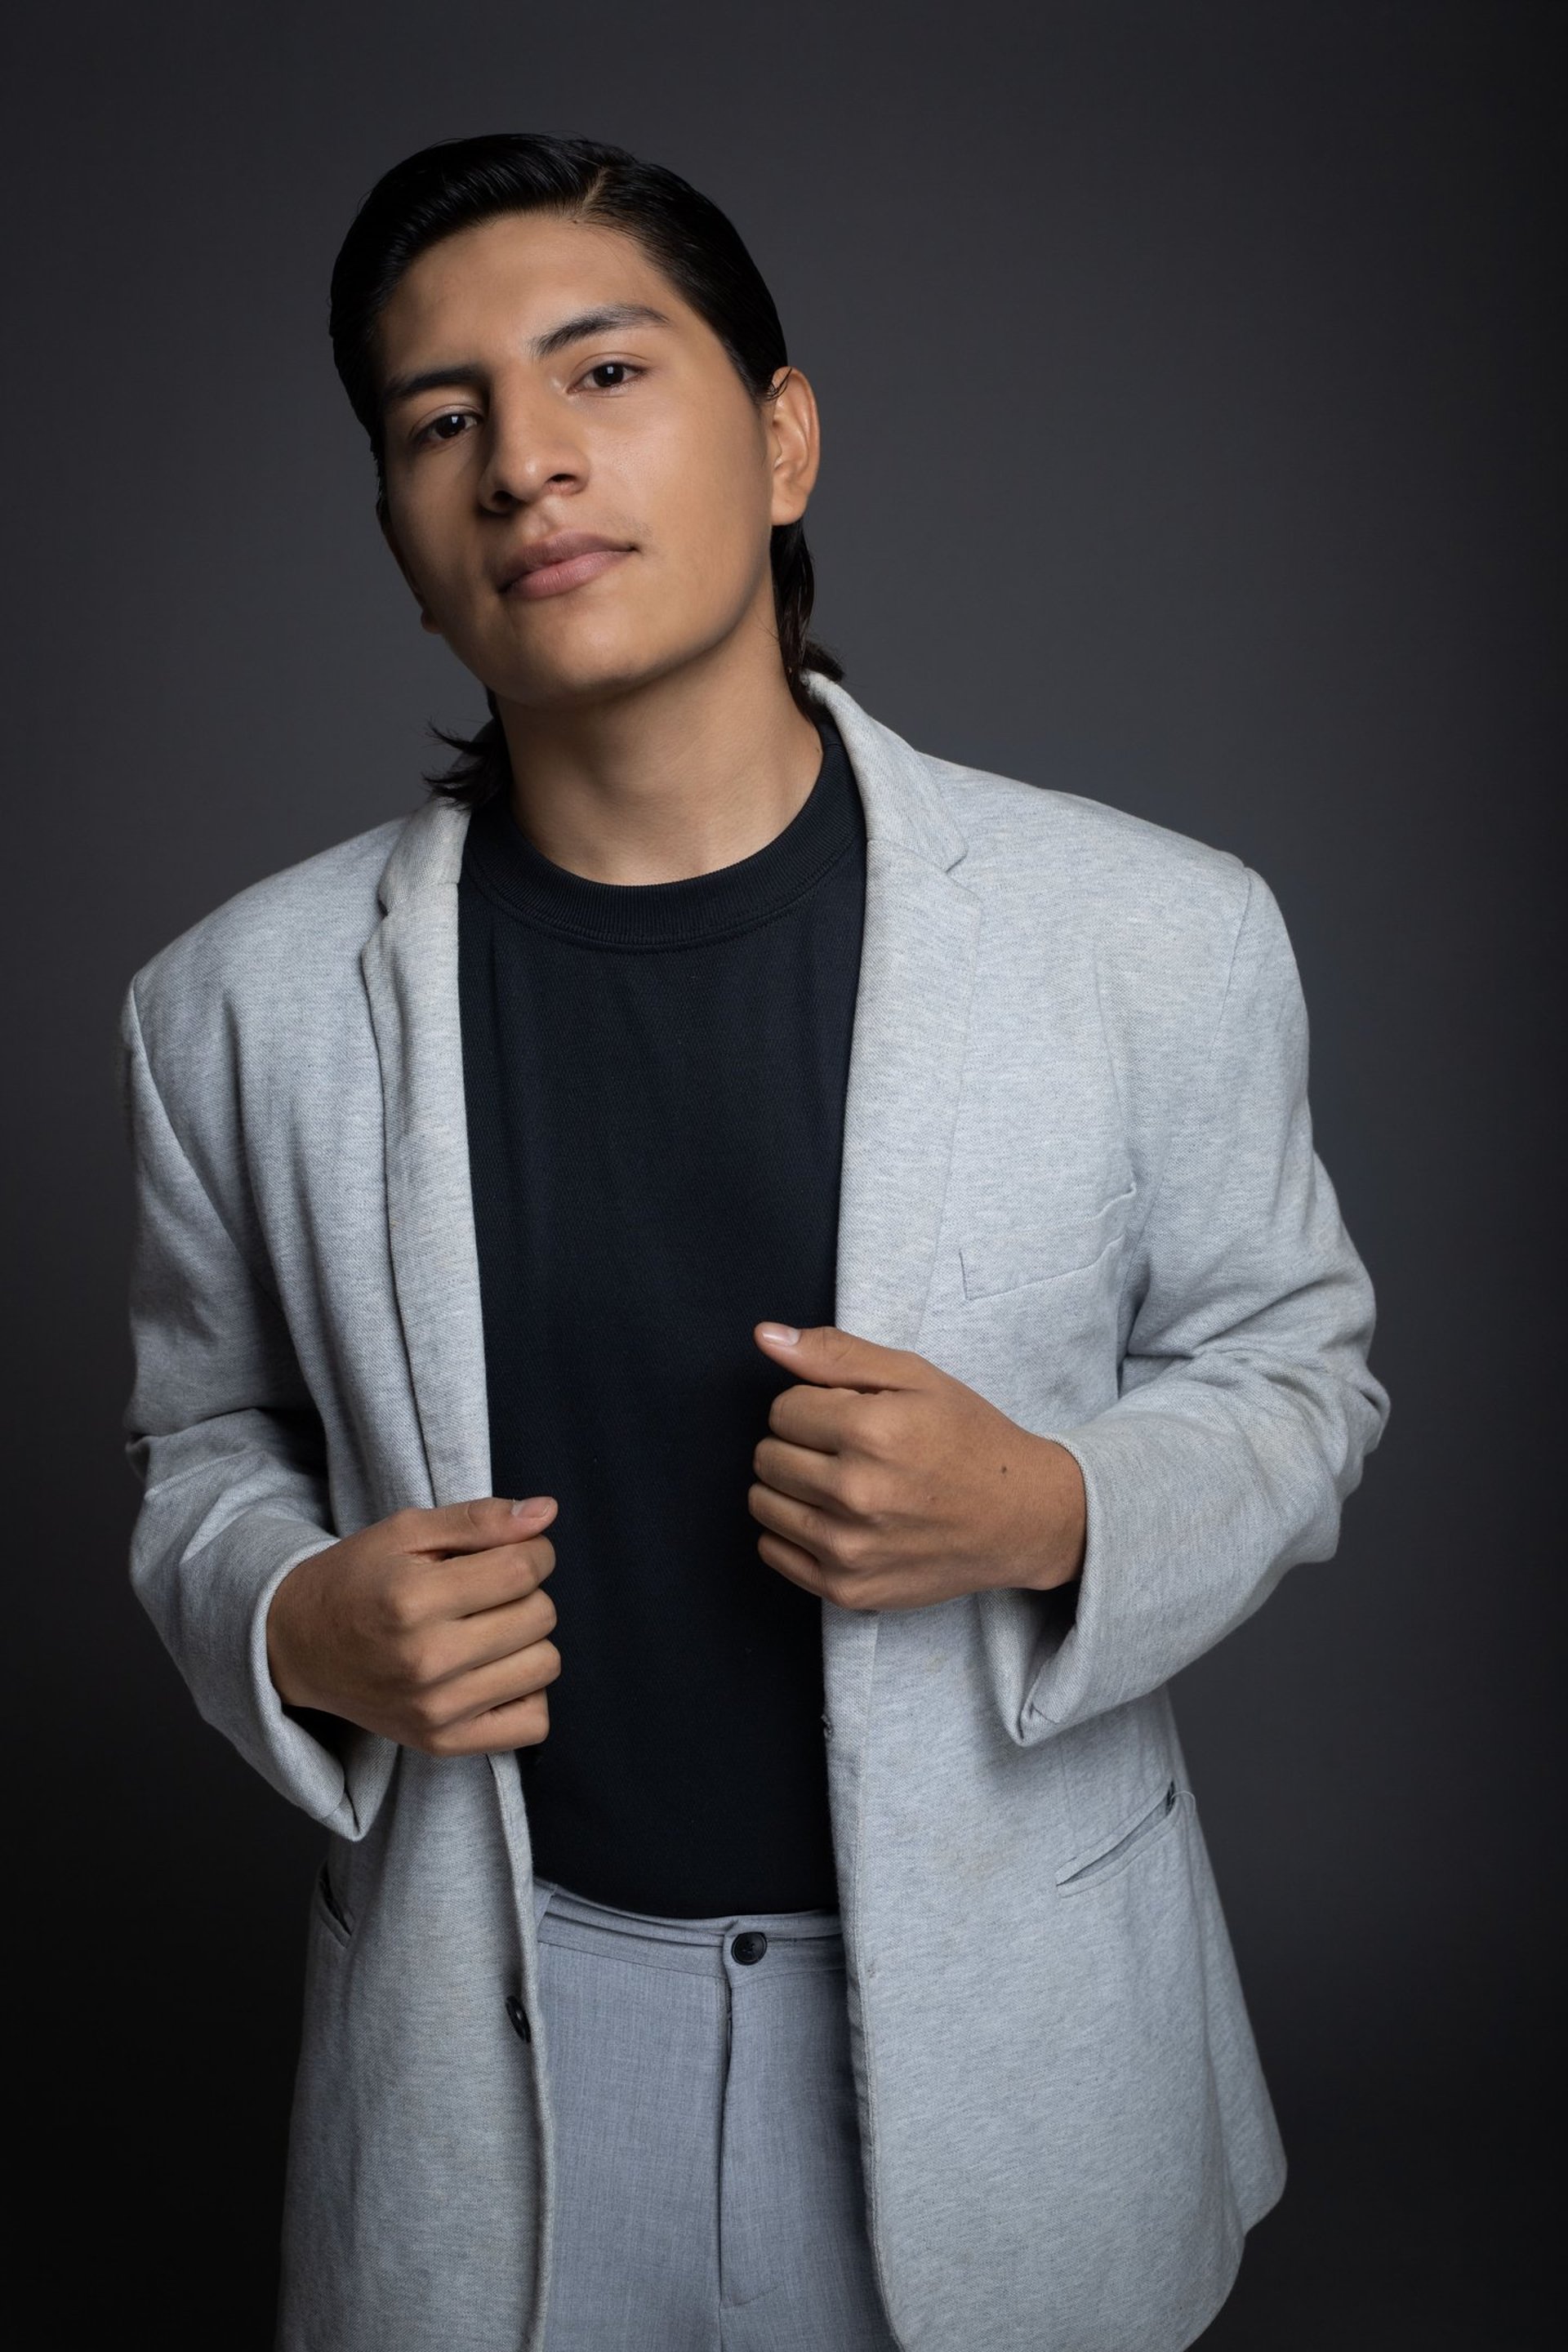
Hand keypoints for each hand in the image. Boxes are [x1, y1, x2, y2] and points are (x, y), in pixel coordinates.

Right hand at [266, 1495, 561, 1753]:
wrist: (299, 1646)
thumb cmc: (357, 1579)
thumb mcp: (406, 1531)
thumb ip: (479, 1519)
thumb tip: (547, 1513)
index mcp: (413, 1599)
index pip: (523, 1569)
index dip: (534, 1550)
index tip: (515, 1551)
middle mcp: (426, 1660)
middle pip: (540, 1615)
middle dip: (527, 1592)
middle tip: (488, 1591)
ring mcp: (435, 1710)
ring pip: (545, 1665)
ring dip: (528, 1640)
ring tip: (488, 1629)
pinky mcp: (442, 1743)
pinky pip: (533, 1723)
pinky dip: (526, 1693)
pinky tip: (494, 1671)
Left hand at [748, 1323, 1084, 1611]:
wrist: (1021, 1518)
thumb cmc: (968, 1439)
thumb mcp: (915, 1377)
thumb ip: (835, 1354)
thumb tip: (764, 1337)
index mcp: (871, 1432)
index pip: (782, 1410)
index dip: (813, 1406)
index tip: (848, 1417)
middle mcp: (855, 1495)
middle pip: (767, 1456)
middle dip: (798, 1444)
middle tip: (846, 1450)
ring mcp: (849, 1550)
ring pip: (762, 1503)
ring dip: (790, 1487)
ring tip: (840, 1482)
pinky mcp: (847, 1590)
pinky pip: (772, 1552)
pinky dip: (791, 1531)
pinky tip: (833, 1518)